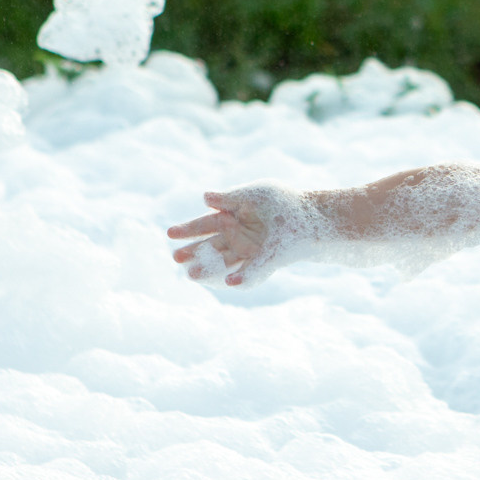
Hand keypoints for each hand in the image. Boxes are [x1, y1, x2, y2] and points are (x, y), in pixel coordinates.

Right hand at [166, 187, 280, 285]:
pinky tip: (229, 283)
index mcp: (229, 218)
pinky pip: (251, 271)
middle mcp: (235, 237)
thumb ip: (229, 197)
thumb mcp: (253, 195)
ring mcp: (248, 251)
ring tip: (191, 275)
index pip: (204, 225)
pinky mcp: (264, 262)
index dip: (187, 229)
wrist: (309, 216)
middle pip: (209, 246)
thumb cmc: (279, 202)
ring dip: (208, 269)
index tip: (169, 233)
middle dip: (193, 252)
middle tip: (175, 258)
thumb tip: (205, 197)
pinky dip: (241, 278)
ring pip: (224, 261)